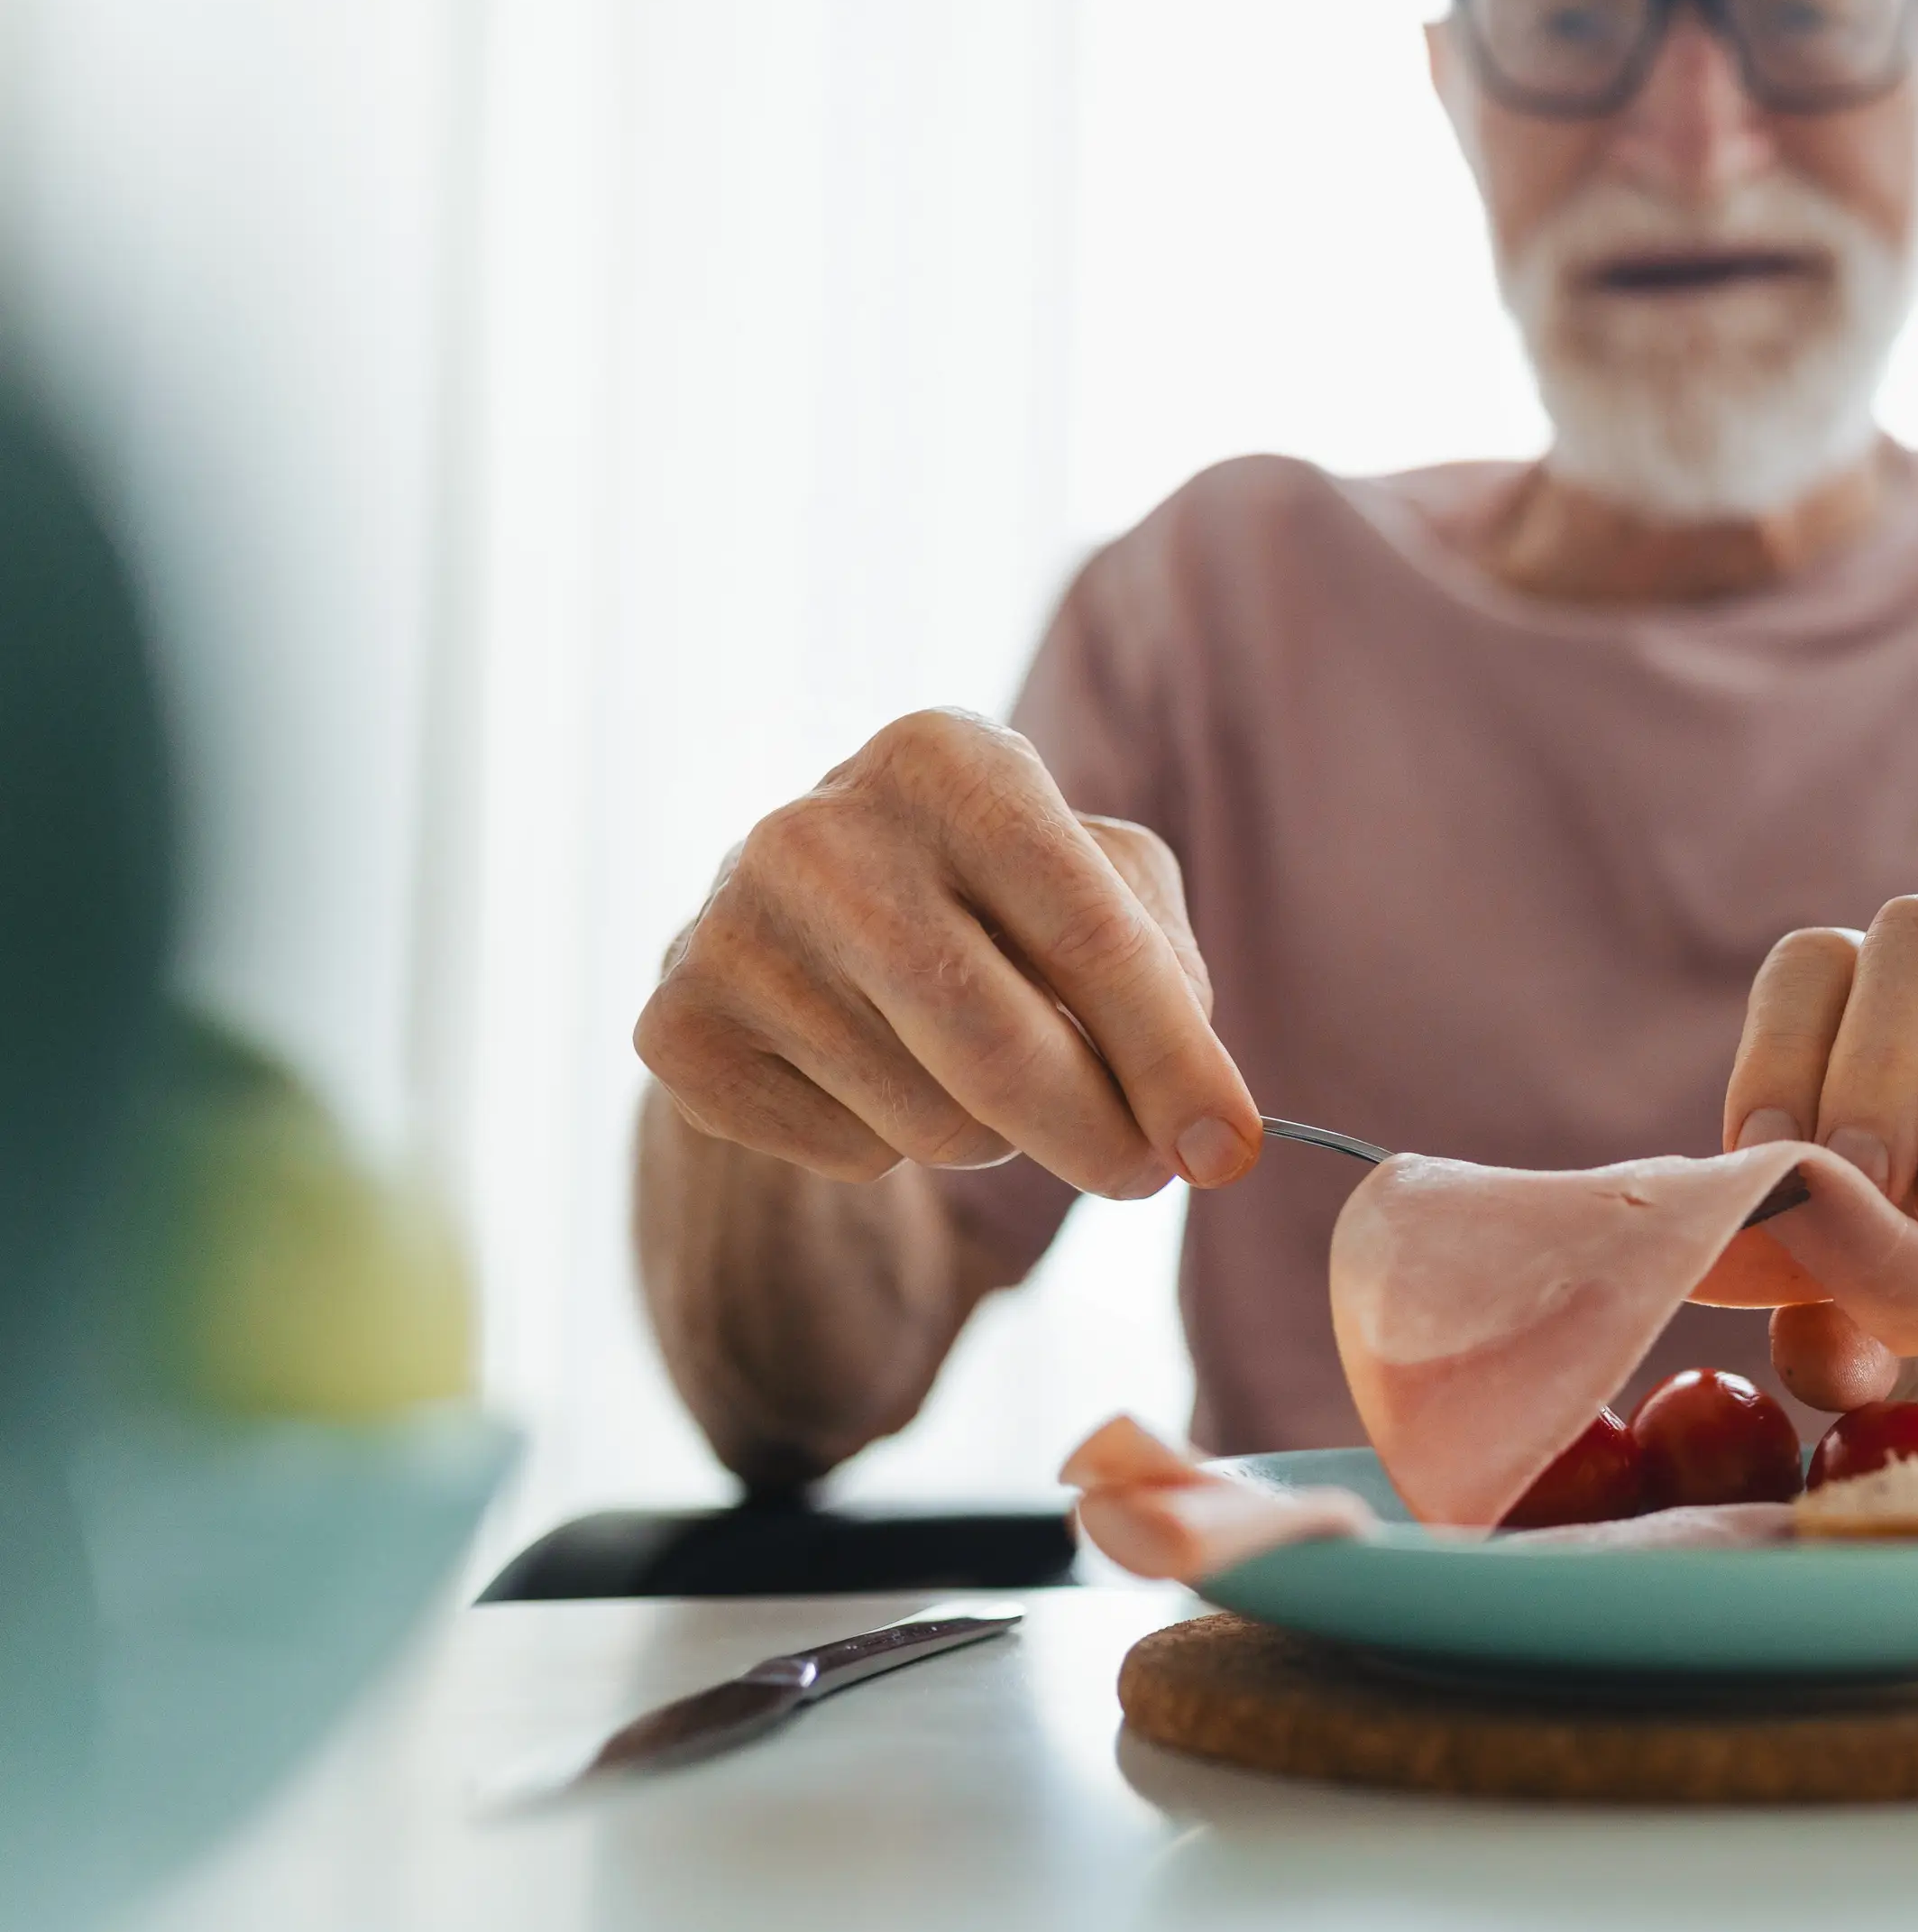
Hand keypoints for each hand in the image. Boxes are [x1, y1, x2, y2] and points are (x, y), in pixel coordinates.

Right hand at [634, 710, 1259, 1198]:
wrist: (812, 909)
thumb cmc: (999, 893)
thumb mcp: (1100, 883)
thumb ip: (1168, 986)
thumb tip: (1209, 1133)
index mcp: (945, 756)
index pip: (1089, 936)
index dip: (1173, 1061)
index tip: (1228, 1153)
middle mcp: (816, 827)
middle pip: (997, 1045)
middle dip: (1097, 1136)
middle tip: (1147, 1176)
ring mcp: (727, 926)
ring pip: (929, 1120)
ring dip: (994, 1133)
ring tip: (976, 1069)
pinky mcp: (676, 1027)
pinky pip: (846, 1157)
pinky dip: (894, 1148)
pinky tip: (872, 1071)